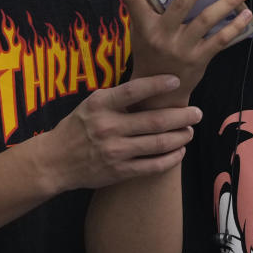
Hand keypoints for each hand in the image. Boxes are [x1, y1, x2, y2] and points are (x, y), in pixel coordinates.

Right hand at [42, 74, 201, 191]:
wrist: (55, 160)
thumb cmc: (78, 127)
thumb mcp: (92, 104)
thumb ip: (117, 98)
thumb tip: (152, 87)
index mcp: (100, 105)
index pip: (133, 90)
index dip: (157, 84)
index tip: (176, 80)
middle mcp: (108, 127)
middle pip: (155, 120)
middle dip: (182, 116)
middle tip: (197, 113)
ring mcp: (114, 151)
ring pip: (158, 144)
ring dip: (180, 137)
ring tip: (190, 131)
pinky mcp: (119, 171)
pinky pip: (153, 166)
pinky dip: (171, 158)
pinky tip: (179, 151)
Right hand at [116, 0, 252, 107]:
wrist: (158, 94)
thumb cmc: (150, 55)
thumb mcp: (140, 33)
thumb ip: (145, 11)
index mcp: (145, 27)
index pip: (133, 1)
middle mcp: (162, 36)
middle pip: (181, 5)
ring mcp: (182, 48)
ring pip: (206, 20)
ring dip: (227, 3)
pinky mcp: (199, 59)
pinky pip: (220, 40)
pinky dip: (235, 27)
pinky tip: (247, 15)